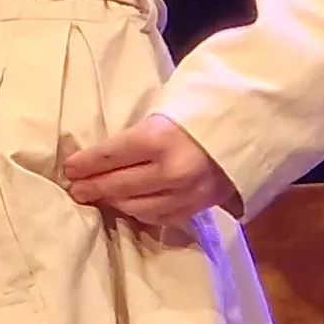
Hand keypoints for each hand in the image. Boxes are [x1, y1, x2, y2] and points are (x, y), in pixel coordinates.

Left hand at [60, 113, 239, 231]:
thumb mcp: (166, 110)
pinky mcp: (199, 207)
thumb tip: (103, 154)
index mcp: (159, 138)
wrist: (254, 123)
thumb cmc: (204, 107)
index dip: (84, 164)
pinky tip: (128, 206)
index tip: (69, 168)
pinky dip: (141, 212)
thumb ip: (137, 135)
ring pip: (137, 207)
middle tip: (75, 189)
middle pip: (119, 186)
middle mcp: (171, 171)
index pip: (109, 156)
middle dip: (93, 187)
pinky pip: (161, 217)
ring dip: (114, 203)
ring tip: (97, 198)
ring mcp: (187, 194)